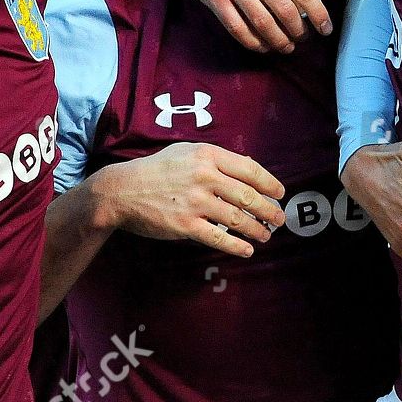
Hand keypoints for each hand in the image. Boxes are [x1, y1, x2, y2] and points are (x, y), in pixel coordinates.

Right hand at [88, 143, 285, 256]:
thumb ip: (216, 158)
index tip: (280, 193)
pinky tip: (247, 250)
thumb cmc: (157, 170)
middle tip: (279, 219)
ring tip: (265, 235)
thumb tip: (249, 165)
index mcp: (207, 155)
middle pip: (248, 195)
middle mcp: (204, 177)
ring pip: (237, 218)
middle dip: (268, 210)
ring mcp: (195, 202)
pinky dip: (237, 246)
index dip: (269, 183)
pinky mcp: (186, 225)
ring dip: (257, 229)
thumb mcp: (186, 152)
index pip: (249, 169)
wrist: (122, 191)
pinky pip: (219, 238)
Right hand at [175, 0, 330, 52]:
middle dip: (298, 31)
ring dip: (278, 40)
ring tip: (286, 47)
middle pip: (284, 10)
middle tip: (303, 39)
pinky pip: (236, 27)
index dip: (318, 14)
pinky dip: (252, 42)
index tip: (326, 28)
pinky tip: (262, 46)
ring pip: (261, 22)